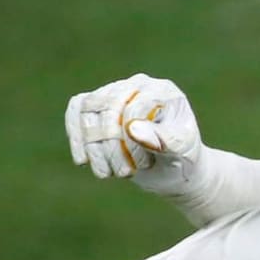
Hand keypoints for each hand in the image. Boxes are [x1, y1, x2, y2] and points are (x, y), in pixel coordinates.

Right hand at [65, 74, 207, 197]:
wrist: (174, 169)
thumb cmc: (183, 158)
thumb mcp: (182, 151)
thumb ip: (164, 138)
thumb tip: (131, 128)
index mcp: (162, 91)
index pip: (134, 108)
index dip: (132, 139)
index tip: (143, 165)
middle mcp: (138, 86)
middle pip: (108, 107)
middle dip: (111, 146)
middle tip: (123, 174)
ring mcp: (116, 93)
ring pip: (88, 110)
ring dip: (92, 147)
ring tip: (107, 174)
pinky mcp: (99, 105)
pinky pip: (77, 109)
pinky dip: (76, 136)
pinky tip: (82, 160)